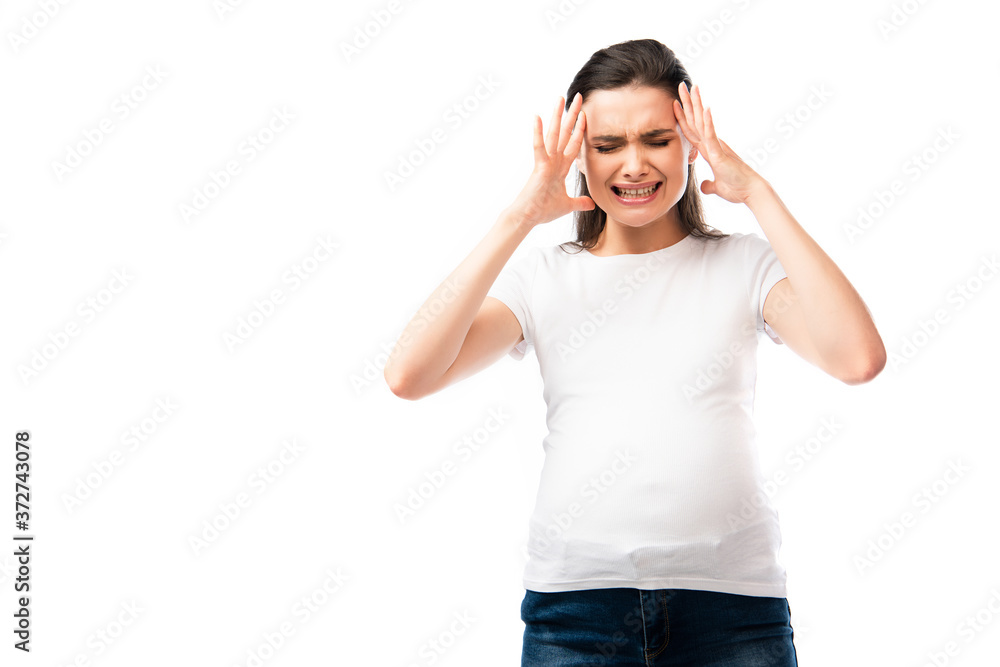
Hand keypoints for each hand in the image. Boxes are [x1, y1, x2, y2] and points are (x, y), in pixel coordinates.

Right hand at [506, 93, 594, 227]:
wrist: (528, 217)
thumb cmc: (543, 210)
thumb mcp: (567, 205)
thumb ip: (579, 202)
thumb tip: (590, 204)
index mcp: (560, 167)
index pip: (573, 144)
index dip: (580, 130)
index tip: (585, 115)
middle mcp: (554, 161)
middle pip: (565, 133)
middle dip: (572, 115)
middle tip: (579, 96)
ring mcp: (546, 162)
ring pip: (554, 135)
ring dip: (557, 116)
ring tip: (560, 98)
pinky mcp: (539, 167)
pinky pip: (539, 148)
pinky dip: (538, 133)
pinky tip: (537, 118)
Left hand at [673, 82, 766, 204]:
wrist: (751, 193)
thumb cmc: (737, 188)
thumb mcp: (718, 187)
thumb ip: (709, 185)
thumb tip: (704, 186)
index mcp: (710, 151)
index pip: (692, 131)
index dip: (682, 117)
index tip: (675, 103)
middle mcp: (712, 145)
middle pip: (696, 120)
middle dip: (688, 103)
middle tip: (681, 85)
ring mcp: (716, 147)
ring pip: (703, 123)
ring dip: (697, 105)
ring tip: (692, 88)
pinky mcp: (721, 154)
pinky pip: (712, 136)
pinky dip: (708, 123)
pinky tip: (706, 108)